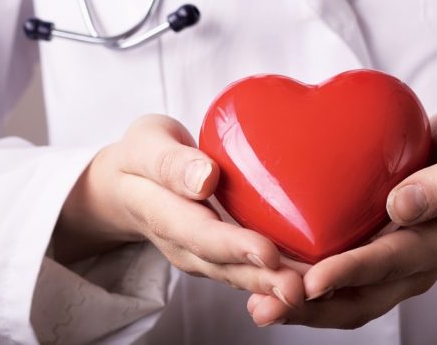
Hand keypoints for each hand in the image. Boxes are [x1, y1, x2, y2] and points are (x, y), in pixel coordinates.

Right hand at [54, 114, 303, 307]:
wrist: (124, 185)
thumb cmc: (141, 156)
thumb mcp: (146, 146)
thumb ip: (171, 162)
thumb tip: (205, 178)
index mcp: (162, 213)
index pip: (199, 233)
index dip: (234, 246)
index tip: (267, 252)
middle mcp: (183, 244)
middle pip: (225, 265)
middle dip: (262, 279)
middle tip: (300, 288)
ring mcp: (201, 254)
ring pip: (239, 274)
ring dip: (273, 285)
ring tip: (312, 289)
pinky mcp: (219, 254)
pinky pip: (247, 269)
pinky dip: (276, 276)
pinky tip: (309, 277)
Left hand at [246, 107, 436, 327]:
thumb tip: (403, 206)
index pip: (391, 263)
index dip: (351, 273)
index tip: (312, 280)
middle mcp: (416, 265)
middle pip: (364, 298)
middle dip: (314, 305)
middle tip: (268, 304)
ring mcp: (396, 268)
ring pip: (349, 301)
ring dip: (305, 308)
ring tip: (260, 307)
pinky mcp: (377, 260)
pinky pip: (343, 286)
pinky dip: (309, 291)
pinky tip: (273, 285)